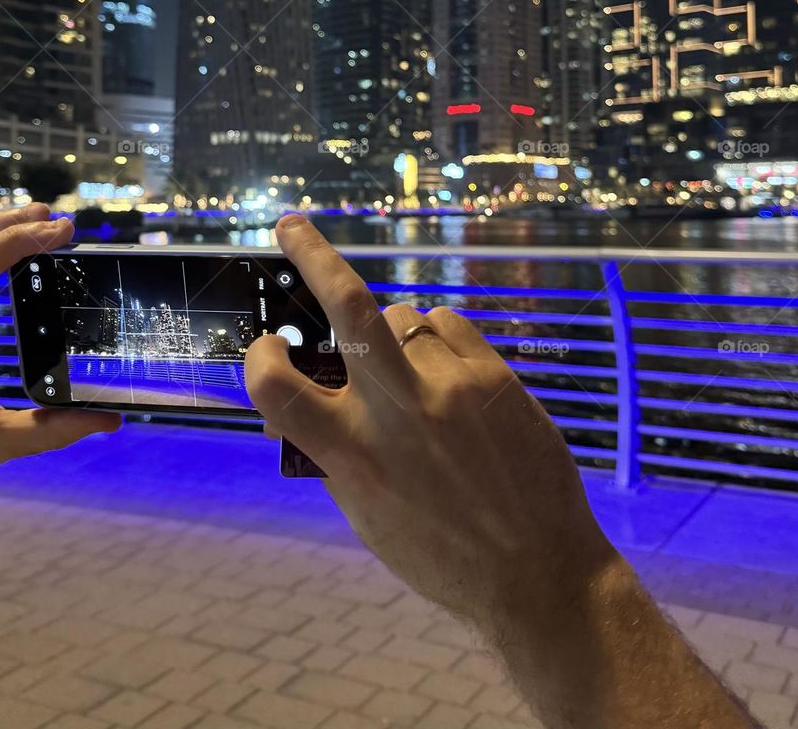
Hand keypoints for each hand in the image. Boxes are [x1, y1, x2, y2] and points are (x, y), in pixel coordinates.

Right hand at [245, 215, 617, 636]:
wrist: (539, 572)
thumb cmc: (442, 553)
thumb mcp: (367, 513)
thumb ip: (334, 451)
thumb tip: (305, 399)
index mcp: (353, 456)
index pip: (276, 388)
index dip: (258, 358)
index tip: (265, 346)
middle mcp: (397, 412)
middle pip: (348, 305)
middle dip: (313, 254)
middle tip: (292, 225)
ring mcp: (450, 386)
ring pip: (401, 317)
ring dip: (393, 335)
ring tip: (416, 380)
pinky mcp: (493, 374)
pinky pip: (446, 326)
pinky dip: (435, 342)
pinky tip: (448, 377)